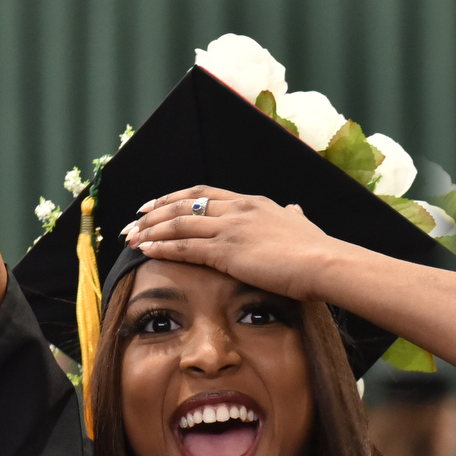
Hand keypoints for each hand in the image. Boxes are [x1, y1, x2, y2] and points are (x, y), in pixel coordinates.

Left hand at [124, 188, 343, 301]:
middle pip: (184, 204)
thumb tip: (294, 208)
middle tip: (133, 221)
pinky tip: (145, 251)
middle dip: (154, 213)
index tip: (155, 204)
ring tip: (130, 238)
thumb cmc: (317, 250)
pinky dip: (162, 247)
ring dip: (151, 230)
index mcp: (252, 201)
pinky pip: (185, 246)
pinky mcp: (227, 251)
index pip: (203, 192)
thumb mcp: (302, 225)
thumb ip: (293, 215)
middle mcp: (237, 209)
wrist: (325, 263)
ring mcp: (231, 228)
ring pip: (179, 223)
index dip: (175, 197)